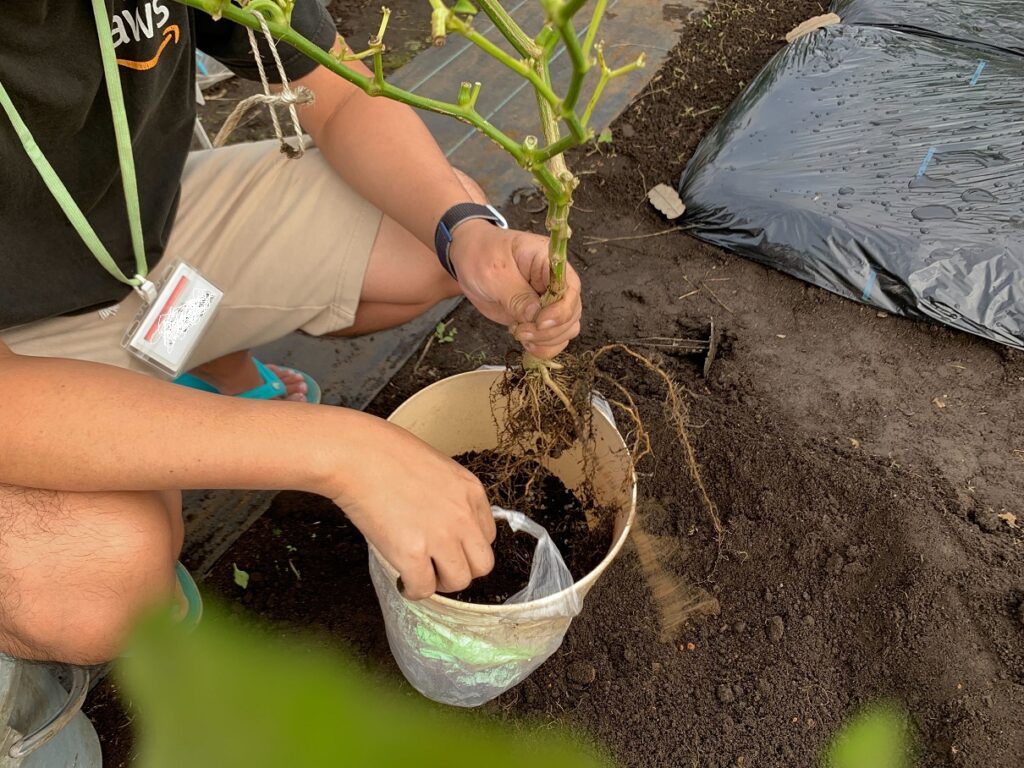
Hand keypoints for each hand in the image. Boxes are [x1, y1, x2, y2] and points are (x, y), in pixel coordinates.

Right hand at [327, 413, 495, 598]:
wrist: (356, 454)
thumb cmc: (384, 453)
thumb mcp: (435, 467)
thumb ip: (447, 496)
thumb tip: (441, 520)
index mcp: (470, 491)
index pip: (487, 536)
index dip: (466, 547)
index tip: (449, 549)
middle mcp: (463, 515)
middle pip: (482, 564)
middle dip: (461, 570)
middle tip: (437, 566)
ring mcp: (440, 536)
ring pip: (459, 582)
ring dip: (439, 582)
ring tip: (419, 573)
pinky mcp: (412, 553)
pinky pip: (423, 588)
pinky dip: (412, 590)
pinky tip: (402, 580)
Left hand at [449, 221, 582, 358]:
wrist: (467, 260)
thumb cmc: (480, 256)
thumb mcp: (494, 272)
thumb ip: (516, 295)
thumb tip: (536, 316)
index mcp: (548, 262)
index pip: (571, 288)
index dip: (561, 310)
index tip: (540, 322)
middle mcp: (554, 282)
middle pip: (572, 313)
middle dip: (549, 330)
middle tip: (522, 331)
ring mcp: (548, 301)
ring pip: (567, 329)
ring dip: (547, 340)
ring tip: (520, 335)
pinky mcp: (538, 317)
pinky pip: (553, 338)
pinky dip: (543, 346)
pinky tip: (526, 343)